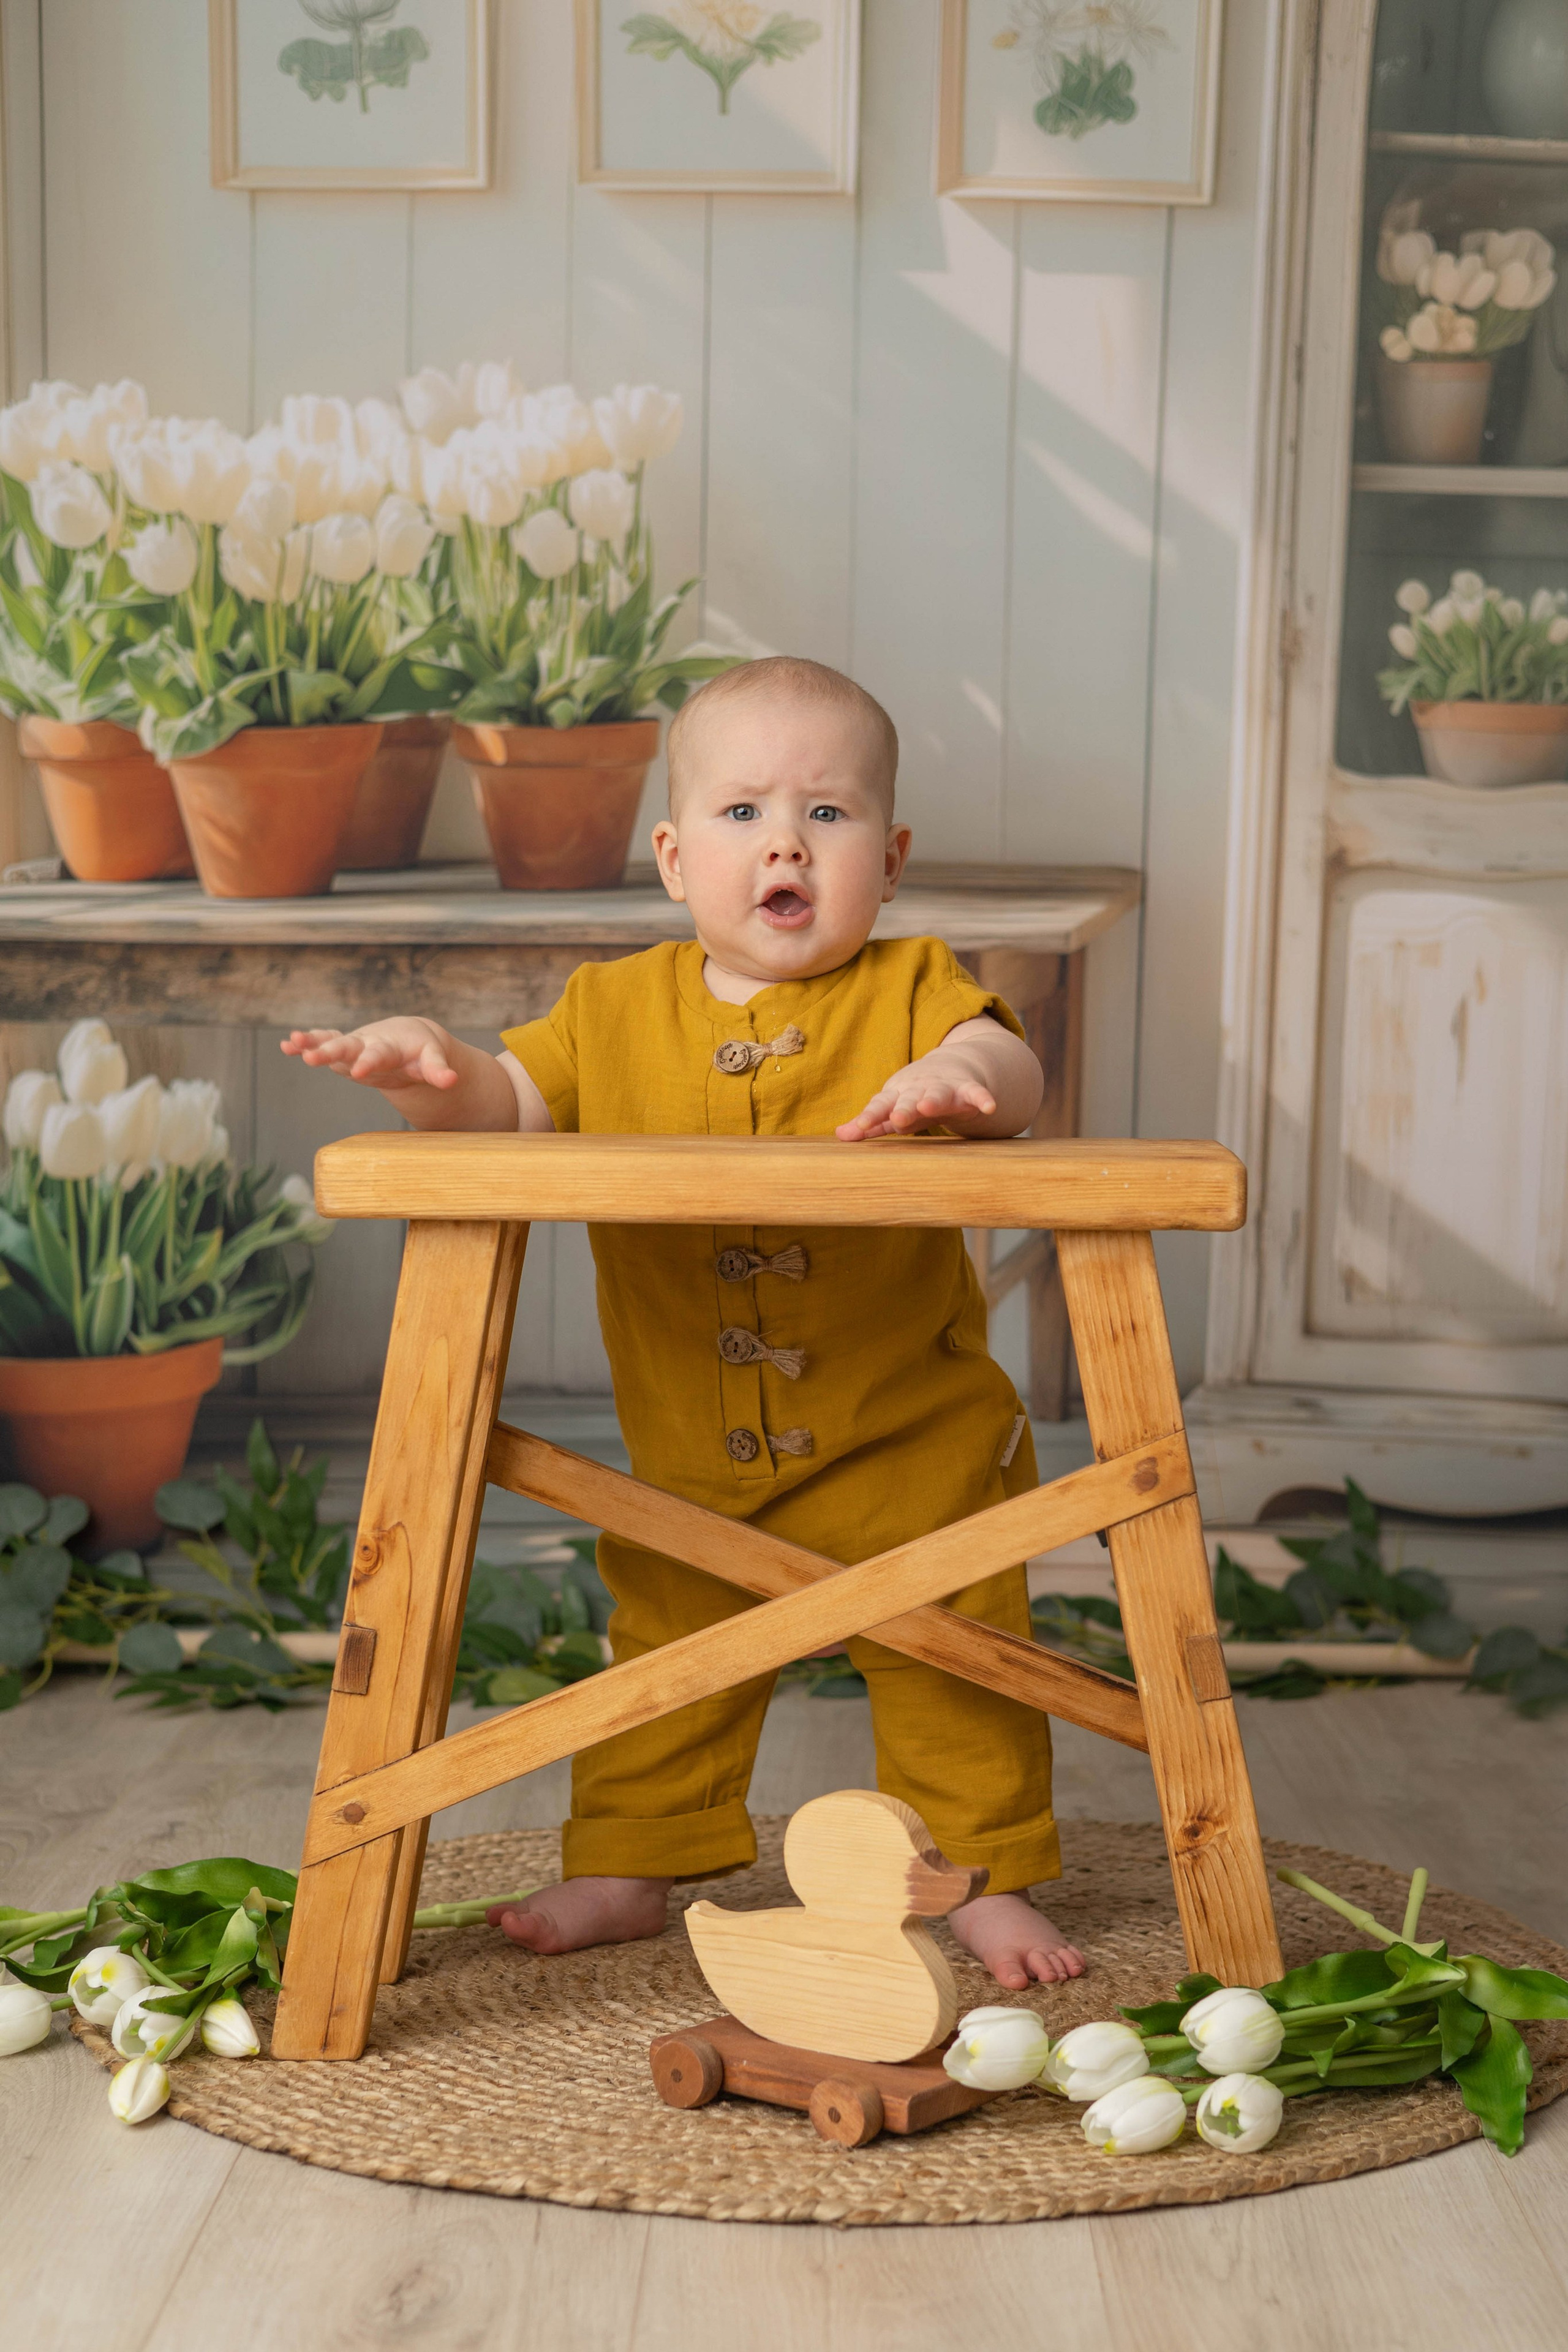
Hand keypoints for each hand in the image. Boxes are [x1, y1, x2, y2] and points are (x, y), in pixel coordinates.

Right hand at [280, 1018, 459, 1093]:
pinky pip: (324, 1042)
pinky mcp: (345, 1048)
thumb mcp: (432, 1061)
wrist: (410, 1037)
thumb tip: (452, 1081)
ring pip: (331, 1043)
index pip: (378, 1056)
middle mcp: (367, 1044)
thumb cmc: (421, 1051)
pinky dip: (308, 1043)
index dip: (369, 1062)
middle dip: (331, 1052)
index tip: (359, 1070)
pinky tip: (287, 1045)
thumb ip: (439, 1070)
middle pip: (348, 1047)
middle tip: (313, 1057)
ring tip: (291, 1042)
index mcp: (390, 1048)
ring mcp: (353, 1046)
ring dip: (312, 1044)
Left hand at [837, 1064, 997, 1140]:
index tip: (860, 1127)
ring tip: (928, 1107)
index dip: (870, 1116)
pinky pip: (976, 1093)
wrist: (951, 1067)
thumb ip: (870, 1123)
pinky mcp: (967, 1089)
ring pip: (938, 1094)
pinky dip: (983, 1098)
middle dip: (903, 1108)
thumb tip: (840, 1136)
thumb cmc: (914, 1096)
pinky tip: (990, 1106)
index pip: (881, 1105)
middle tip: (897, 1118)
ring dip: (933, 1100)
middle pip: (909, 1099)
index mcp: (897, 1095)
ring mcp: (943, 1088)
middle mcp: (919, 1090)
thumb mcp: (892, 1107)